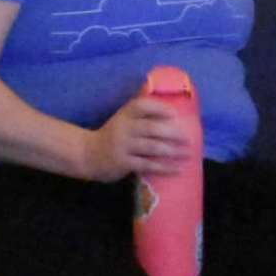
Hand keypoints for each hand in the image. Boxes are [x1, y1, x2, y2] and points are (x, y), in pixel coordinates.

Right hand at [85, 89, 200, 184]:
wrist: (87, 154)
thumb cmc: (112, 136)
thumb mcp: (122, 121)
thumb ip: (141, 117)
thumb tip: (173, 116)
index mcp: (125, 114)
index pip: (142, 106)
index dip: (159, 109)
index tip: (175, 115)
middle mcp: (124, 128)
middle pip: (152, 128)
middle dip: (173, 134)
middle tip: (189, 139)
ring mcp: (123, 146)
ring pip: (152, 148)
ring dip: (173, 152)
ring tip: (188, 155)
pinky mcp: (123, 162)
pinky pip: (148, 165)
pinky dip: (165, 168)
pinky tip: (177, 169)